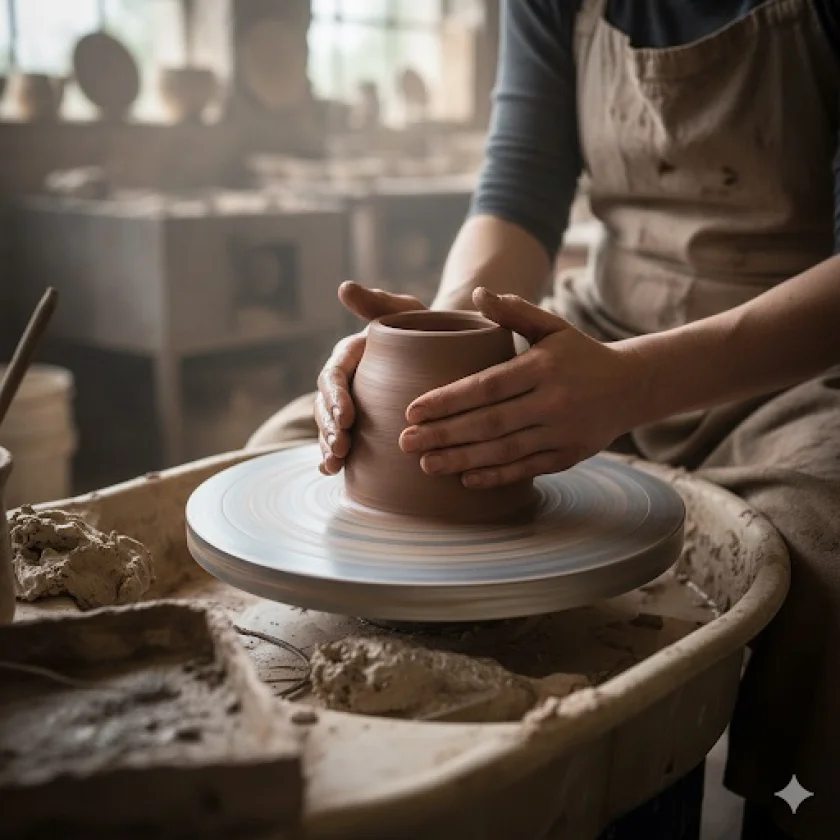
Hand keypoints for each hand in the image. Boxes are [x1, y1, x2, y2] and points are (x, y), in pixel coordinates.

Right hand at [317, 282, 424, 473]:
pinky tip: (332, 473)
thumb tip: (344, 287)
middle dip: (329, 428)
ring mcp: (349, 404)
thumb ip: (378, 302)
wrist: (443, 353)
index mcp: (350, 353)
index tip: (347, 416)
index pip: (335, 374)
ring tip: (335, 463)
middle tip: (341, 447)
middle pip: (325, 405)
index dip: (336, 395)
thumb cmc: (426, 329)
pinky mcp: (359, 425)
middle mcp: (344, 380)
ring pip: (328, 426)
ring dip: (327, 445)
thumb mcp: (405, 312)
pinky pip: (341, 441)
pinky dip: (332, 457)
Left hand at [398, 288, 648, 486]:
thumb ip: (514, 311)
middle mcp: (553, 401)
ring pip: (504, 451)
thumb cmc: (579, 353)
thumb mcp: (552, 326)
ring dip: (461, 459)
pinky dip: (495, 476)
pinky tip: (465, 478)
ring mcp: (562, 433)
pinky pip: (527, 469)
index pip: (486, 386)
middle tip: (405, 441)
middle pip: (488, 423)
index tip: (412, 410)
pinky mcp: (569, 456)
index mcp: (543, 367)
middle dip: (443, 434)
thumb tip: (478, 292)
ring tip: (425, 463)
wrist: (632, 386)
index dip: (447, 400)